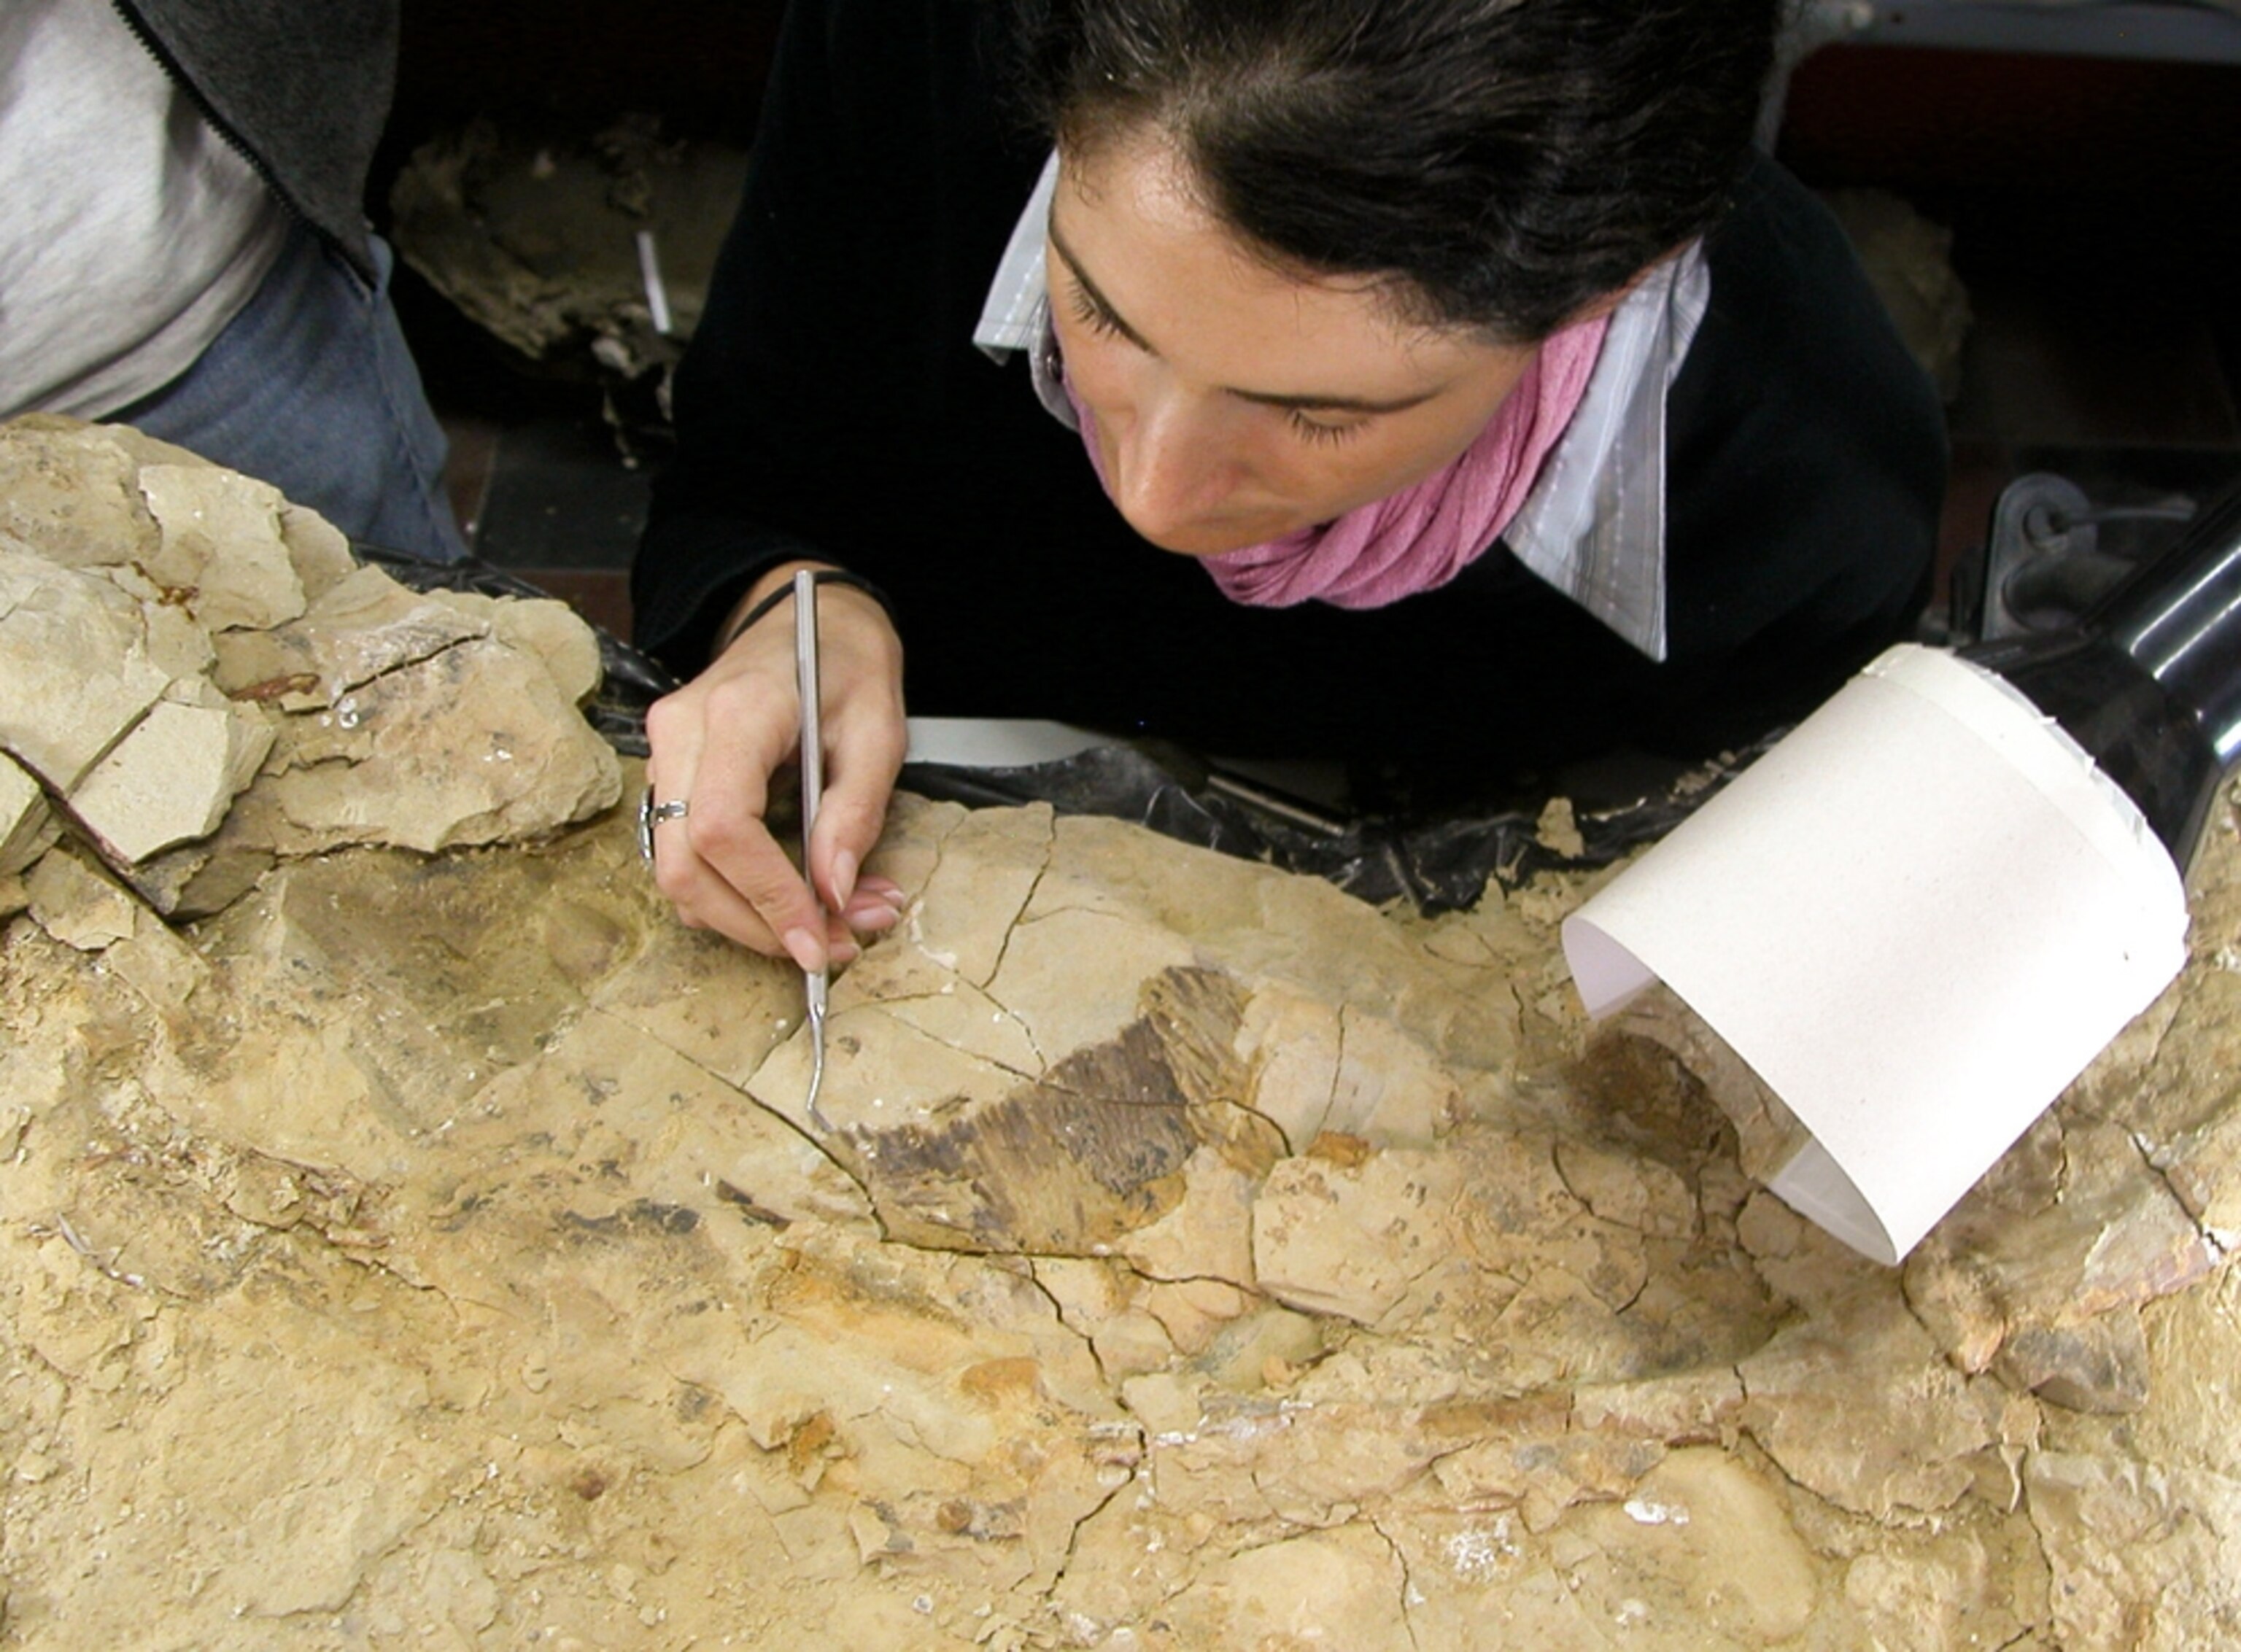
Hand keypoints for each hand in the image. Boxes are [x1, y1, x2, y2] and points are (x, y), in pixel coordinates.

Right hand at [642, 562, 908, 967]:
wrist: (808, 617)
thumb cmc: (846, 663)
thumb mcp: (879, 731)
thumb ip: (855, 814)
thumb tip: (833, 894)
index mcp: (737, 712)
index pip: (724, 827)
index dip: (767, 898)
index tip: (820, 941)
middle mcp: (681, 733)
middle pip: (687, 865)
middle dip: (758, 925)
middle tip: (836, 945)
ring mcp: (665, 754)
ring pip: (678, 872)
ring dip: (750, 918)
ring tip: (835, 920)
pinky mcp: (670, 775)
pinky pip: (686, 856)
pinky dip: (737, 894)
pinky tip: (798, 895)